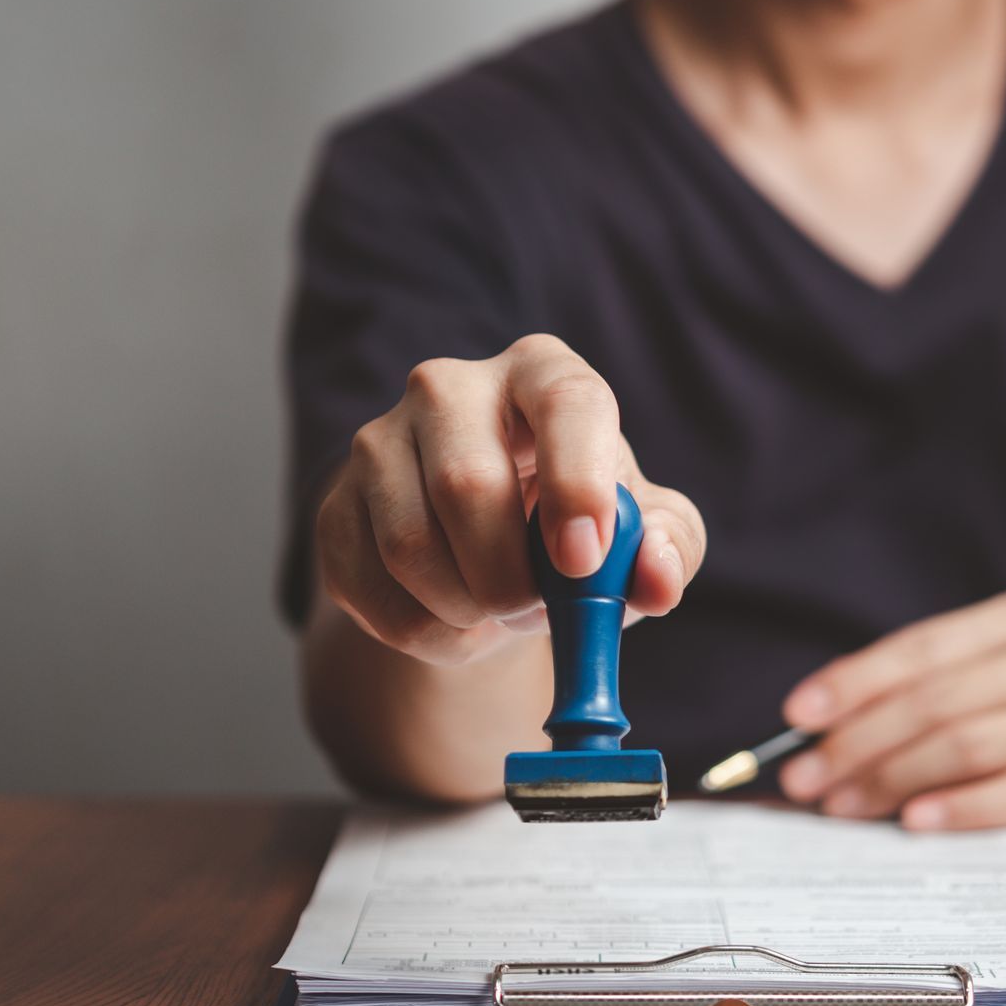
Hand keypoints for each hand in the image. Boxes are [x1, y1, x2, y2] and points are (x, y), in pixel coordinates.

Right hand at [315, 334, 706, 664]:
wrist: (488, 551)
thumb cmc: (577, 524)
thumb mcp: (640, 529)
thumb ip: (669, 547)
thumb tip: (656, 579)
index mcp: (541, 372)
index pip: (563, 401)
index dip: (574, 480)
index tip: (583, 558)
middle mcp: (450, 387)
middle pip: (466, 483)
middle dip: (509, 576)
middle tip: (538, 609)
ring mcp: (378, 441)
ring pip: (410, 546)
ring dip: (468, 610)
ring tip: (500, 610)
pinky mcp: (335, 504)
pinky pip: (370, 588)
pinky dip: (425, 632)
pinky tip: (454, 619)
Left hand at [776, 586, 1005, 832]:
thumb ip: (953, 682)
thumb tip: (840, 722)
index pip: (924, 646)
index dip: (855, 679)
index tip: (798, 713)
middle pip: (938, 699)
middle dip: (860, 740)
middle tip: (807, 775)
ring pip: (970, 743)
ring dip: (895, 778)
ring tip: (845, 803)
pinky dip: (964, 807)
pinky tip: (918, 820)